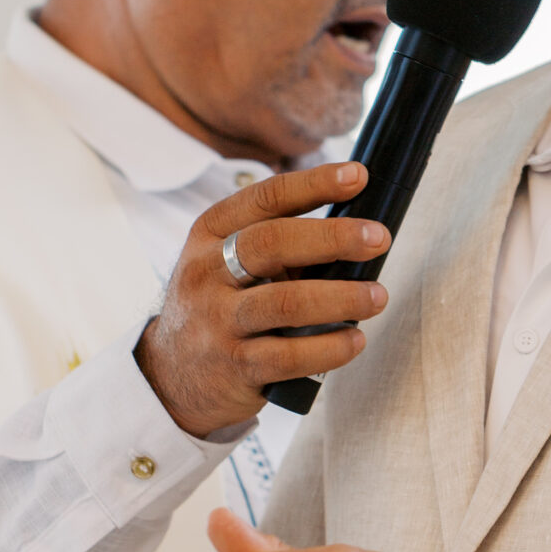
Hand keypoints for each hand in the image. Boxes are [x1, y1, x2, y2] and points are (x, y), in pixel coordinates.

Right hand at [136, 163, 390, 435]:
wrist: (171, 376)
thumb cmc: (219, 306)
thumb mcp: (225, 263)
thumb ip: (276, 244)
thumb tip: (355, 227)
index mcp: (209, 234)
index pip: (264, 198)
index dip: (313, 184)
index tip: (357, 176)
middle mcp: (206, 273)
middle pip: (272, 243)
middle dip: (333, 237)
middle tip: (379, 238)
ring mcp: (217, 321)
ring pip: (285, 302)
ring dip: (341, 297)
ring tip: (377, 296)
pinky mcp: (234, 366)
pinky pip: (289, 356)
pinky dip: (330, 347)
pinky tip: (355, 340)